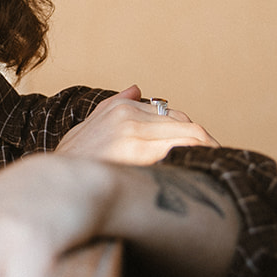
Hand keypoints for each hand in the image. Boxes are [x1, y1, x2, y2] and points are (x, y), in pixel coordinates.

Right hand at [54, 85, 219, 164]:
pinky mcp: (140, 154)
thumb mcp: (88, 128)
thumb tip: (137, 88)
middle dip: (205, 143)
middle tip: (220, 160)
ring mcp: (135, 134)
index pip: (172, 115)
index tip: (204, 149)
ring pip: (188, 136)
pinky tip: (204, 171)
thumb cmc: (71, 164)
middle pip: (185, 124)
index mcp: (121, 109)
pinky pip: (181, 151)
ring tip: (219, 166)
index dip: (191, 134)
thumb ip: (114, 105)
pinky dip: (196, 158)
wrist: (56, 187)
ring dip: (207, 151)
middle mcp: (130, 117)